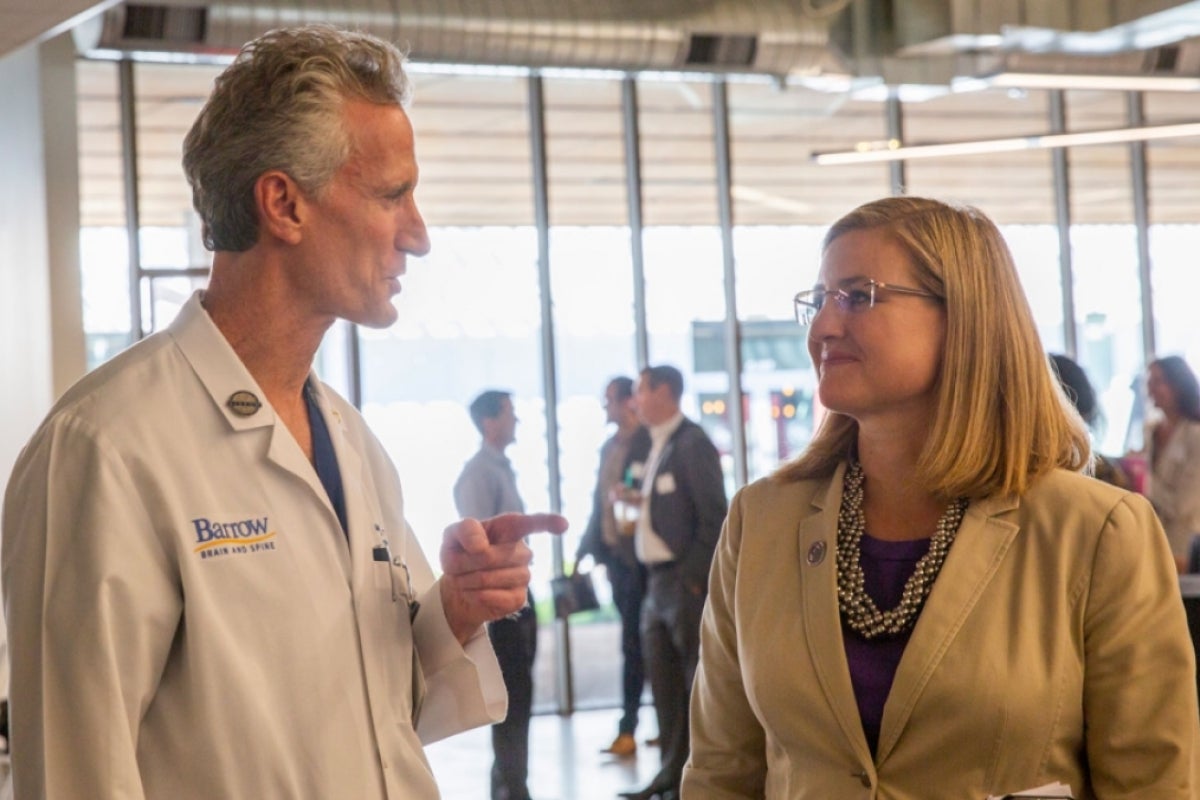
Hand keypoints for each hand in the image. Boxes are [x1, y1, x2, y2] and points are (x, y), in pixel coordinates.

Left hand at [439, 512, 567, 643]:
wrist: (457, 587)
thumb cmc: (460, 553)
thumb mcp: (453, 534)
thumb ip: (465, 530)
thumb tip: (481, 546)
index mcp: (510, 528)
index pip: (532, 523)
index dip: (548, 523)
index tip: (563, 525)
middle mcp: (522, 551)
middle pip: (491, 556)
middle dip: (465, 562)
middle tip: (455, 566)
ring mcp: (523, 575)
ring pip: (491, 578)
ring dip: (467, 580)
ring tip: (462, 579)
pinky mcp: (519, 598)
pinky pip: (498, 598)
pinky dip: (478, 596)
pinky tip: (473, 593)